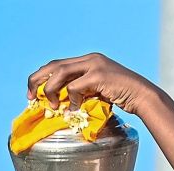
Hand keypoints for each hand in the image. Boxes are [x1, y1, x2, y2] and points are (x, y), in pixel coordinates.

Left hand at [27, 53, 151, 113]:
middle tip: (30, 96)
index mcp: (89, 60)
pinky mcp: (100, 75)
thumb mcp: (99, 92)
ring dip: (50, 89)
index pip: (58, 64)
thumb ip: (83, 92)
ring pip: (61, 72)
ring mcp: (95, 65)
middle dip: (37, 80)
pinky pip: (76, 87)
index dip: (42, 77)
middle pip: (54, 64)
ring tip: (50, 104)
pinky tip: (74, 108)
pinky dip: (71, 99)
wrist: (143, 97)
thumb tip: (63, 104)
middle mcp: (90, 59)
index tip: (33, 93)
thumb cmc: (124, 99)